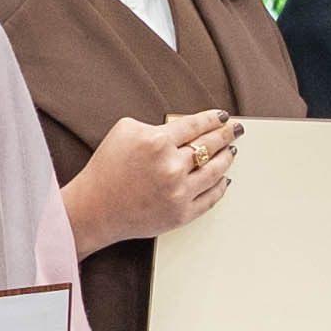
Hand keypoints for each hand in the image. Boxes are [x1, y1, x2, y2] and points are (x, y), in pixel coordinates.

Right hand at [66, 109, 238, 252]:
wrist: (94, 208)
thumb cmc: (106, 168)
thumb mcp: (124, 131)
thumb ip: (154, 125)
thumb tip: (182, 127)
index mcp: (157, 142)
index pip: (195, 125)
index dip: (213, 119)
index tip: (222, 116)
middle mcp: (171, 167)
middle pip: (210, 146)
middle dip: (227, 134)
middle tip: (236, 129)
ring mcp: (178, 192)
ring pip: (215, 171)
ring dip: (226, 158)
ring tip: (231, 151)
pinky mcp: (181, 214)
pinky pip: (210, 198)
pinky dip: (220, 187)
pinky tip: (224, 179)